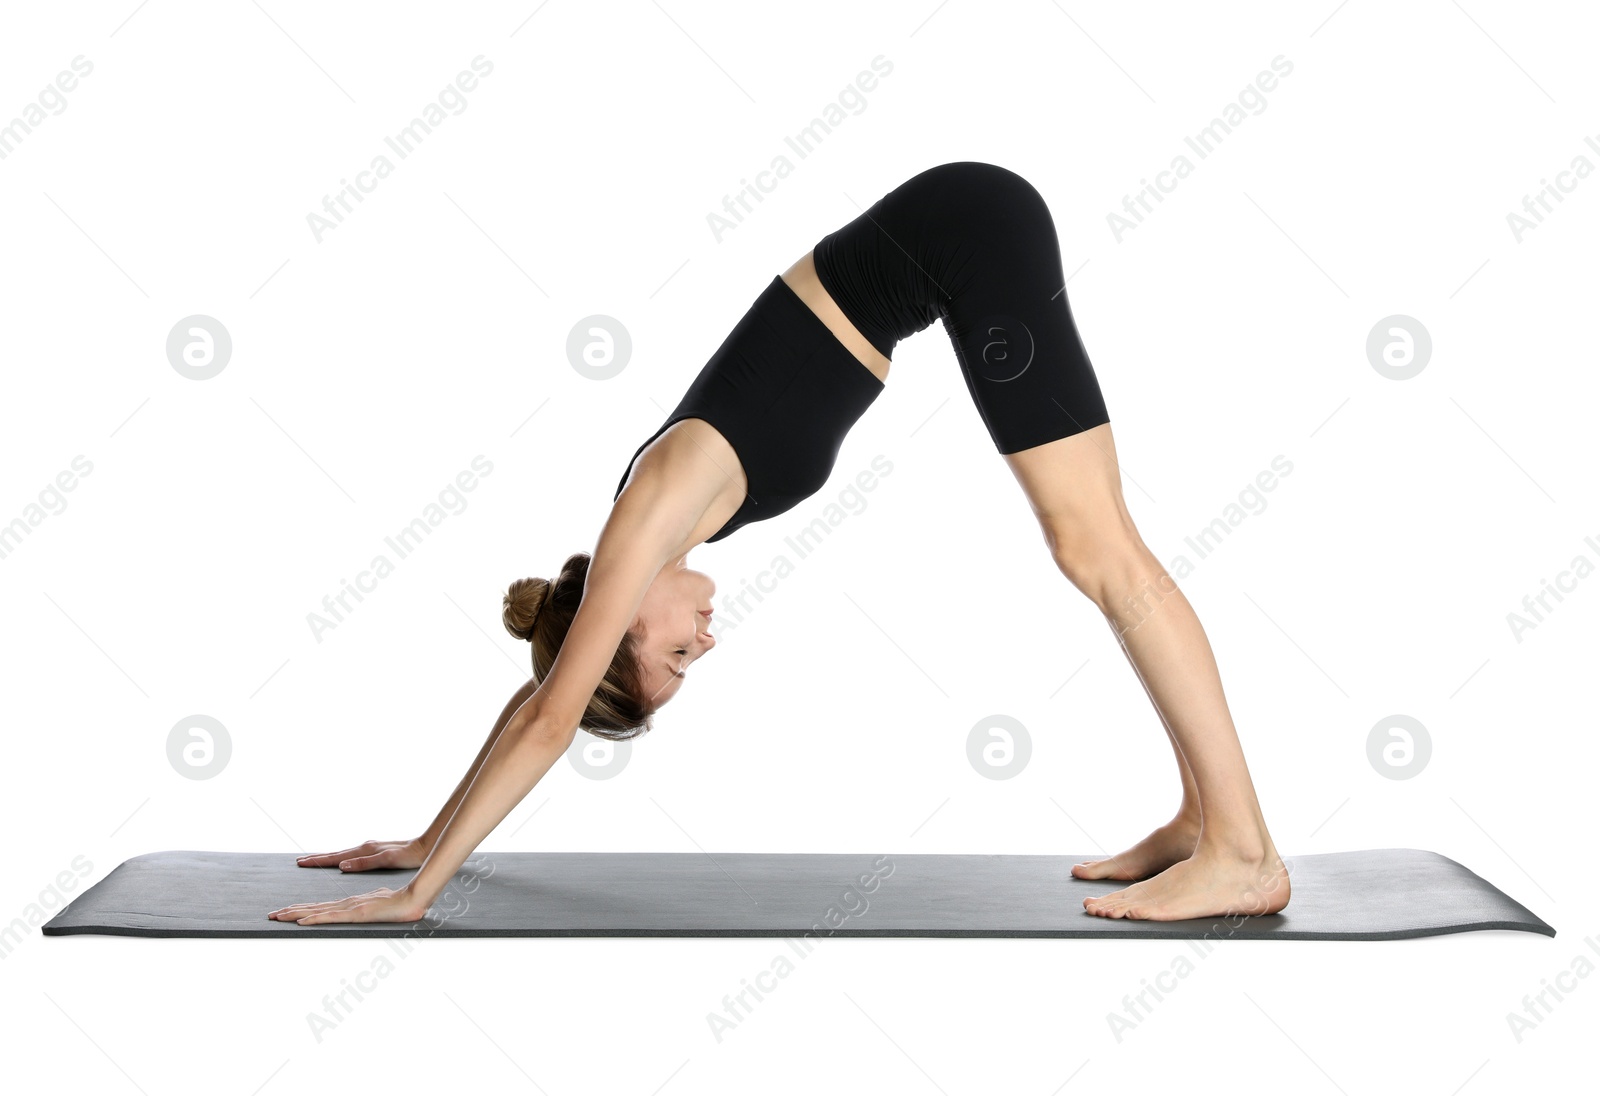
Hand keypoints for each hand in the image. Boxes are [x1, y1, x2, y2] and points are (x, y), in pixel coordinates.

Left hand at [268, 885, 428, 924]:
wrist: (413, 898)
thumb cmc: (400, 902)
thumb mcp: (379, 904)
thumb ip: (370, 906)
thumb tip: (366, 908)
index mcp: (350, 903)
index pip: (320, 907)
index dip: (301, 909)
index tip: (285, 912)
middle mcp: (345, 904)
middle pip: (312, 908)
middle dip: (290, 911)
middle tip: (271, 915)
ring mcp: (350, 908)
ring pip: (316, 911)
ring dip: (294, 914)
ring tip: (277, 916)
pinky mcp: (355, 913)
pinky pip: (331, 917)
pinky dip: (314, 918)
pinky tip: (301, 920)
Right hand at [296, 838, 426, 871]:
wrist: (422, 848)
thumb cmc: (407, 856)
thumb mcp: (386, 860)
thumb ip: (364, 863)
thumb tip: (342, 866)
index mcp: (364, 851)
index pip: (335, 857)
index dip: (318, 860)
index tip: (301, 862)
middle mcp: (364, 848)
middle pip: (335, 854)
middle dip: (317, 858)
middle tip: (299, 861)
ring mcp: (369, 849)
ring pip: (342, 854)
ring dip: (327, 857)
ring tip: (314, 860)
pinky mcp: (374, 852)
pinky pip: (351, 855)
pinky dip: (340, 858)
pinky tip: (340, 861)